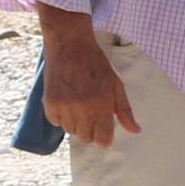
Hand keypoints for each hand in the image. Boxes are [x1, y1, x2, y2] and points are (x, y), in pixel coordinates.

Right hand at [37, 7, 140, 149]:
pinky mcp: (49, 103)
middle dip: (90, 129)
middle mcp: (82, 109)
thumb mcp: (116, 85)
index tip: (103, 130)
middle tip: (90, 112)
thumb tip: (135, 131)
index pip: (103, 140)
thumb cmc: (96, 64)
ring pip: (70, 131)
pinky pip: (55, 123)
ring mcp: (64, 107)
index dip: (104, 138)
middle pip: (86, 138)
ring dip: (75, 122)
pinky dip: (60, 116)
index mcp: (101, 105)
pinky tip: (66, 100)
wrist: (70, 45)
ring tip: (77, 103)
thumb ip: (124, 110)